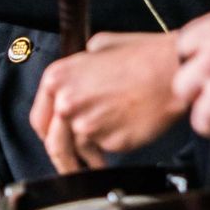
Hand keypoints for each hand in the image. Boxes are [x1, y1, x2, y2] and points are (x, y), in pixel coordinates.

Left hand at [31, 31, 184, 172]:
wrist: (171, 71)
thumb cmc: (142, 56)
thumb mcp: (99, 46)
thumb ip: (79, 65)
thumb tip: (77, 77)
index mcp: (58, 79)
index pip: (39, 120)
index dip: (47, 133)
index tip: (54, 140)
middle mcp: (67, 103)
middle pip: (55, 144)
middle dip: (64, 157)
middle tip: (73, 163)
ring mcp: (88, 125)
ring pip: (81, 152)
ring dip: (91, 156)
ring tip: (106, 145)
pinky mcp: (111, 142)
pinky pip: (106, 151)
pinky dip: (113, 147)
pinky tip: (124, 131)